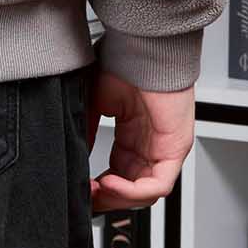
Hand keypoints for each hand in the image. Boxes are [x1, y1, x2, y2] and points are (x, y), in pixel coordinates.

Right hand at [85, 68, 194, 209]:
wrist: (141, 47)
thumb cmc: (122, 64)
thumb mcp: (93, 105)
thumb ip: (84, 133)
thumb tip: (72, 158)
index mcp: (132, 137)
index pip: (117, 177)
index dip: (97, 189)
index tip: (77, 190)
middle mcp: (149, 146)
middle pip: (130, 191)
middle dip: (105, 200)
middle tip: (83, 198)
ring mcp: (164, 149)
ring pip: (144, 194)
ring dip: (116, 198)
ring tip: (95, 191)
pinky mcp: (176, 149)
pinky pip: (158, 184)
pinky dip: (131, 191)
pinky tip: (109, 184)